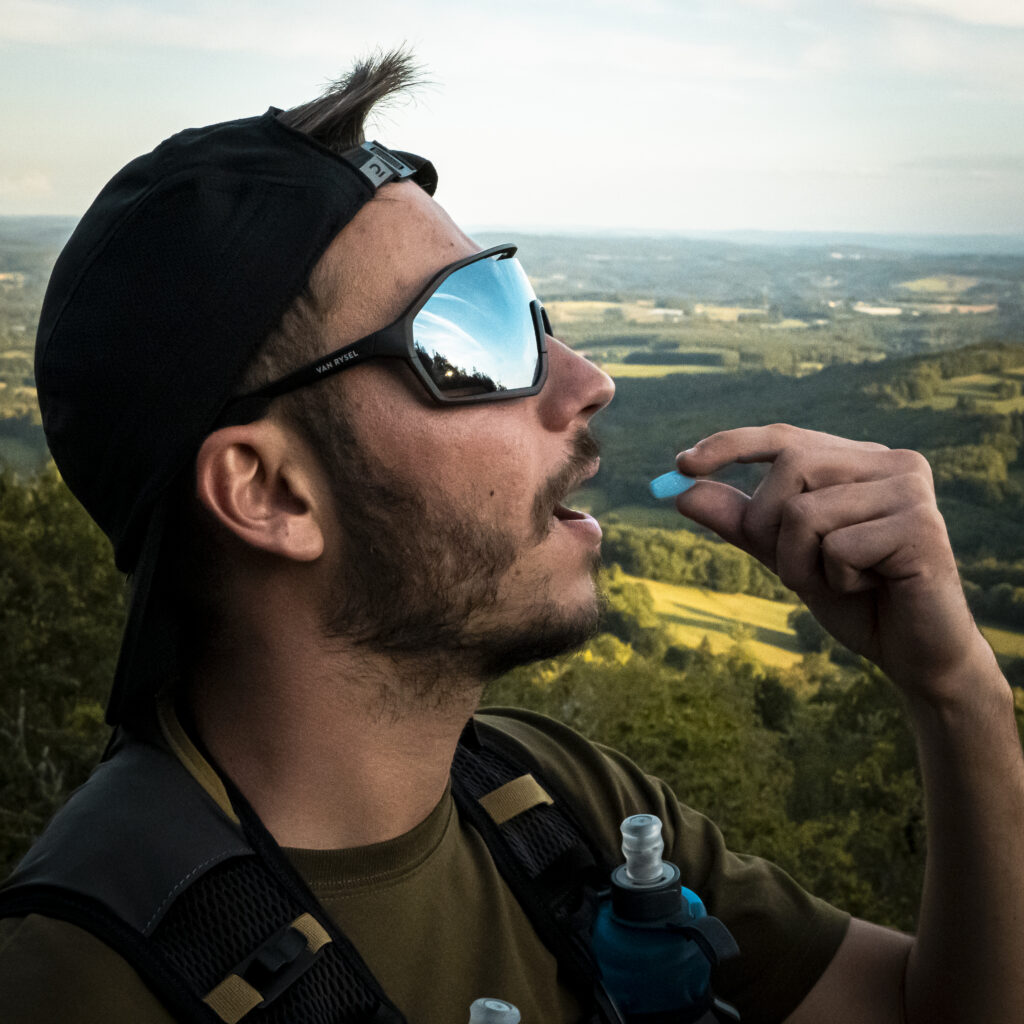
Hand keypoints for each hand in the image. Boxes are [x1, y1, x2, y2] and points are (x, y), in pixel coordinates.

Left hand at [674, 424, 996, 702]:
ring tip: (841, 581)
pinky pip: (837, 547)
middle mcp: (891, 462)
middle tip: (796, 569)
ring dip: (801, 563)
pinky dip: (835, 579)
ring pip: (805, 511)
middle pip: (791, 466)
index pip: (785, 437)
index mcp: (860, 460)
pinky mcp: (922, 527)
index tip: (682, 465)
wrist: (915, 654)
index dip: (731, 445)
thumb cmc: (855, 598)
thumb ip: (741, 522)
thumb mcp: (786, 555)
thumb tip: (683, 491)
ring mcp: (911, 490)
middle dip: (769, 525)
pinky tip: (871, 588)